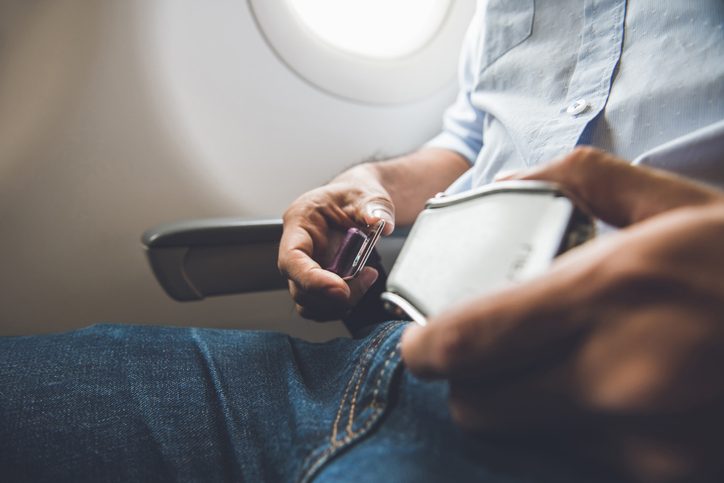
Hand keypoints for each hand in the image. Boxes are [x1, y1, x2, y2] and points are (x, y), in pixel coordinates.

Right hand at [278, 166, 394, 320]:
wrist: (357, 202)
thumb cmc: (354, 195)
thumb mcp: (368, 193)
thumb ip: (374, 207)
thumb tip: (381, 223)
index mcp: (300, 222)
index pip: (291, 258)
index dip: (311, 280)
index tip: (340, 289)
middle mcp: (298, 248)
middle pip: (299, 288)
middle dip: (333, 295)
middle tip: (366, 278)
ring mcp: (307, 267)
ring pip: (309, 303)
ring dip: (339, 303)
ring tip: (367, 278)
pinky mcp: (319, 281)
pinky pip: (322, 305)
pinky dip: (343, 305)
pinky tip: (363, 283)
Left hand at [401, 148, 723, 480]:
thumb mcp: (678, 202)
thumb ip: (580, 182)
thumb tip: (510, 182)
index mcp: (610, 293)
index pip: (466, 343)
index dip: (425, 348)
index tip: (420, 343)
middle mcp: (619, 380)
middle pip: (479, 408)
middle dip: (469, 383)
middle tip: (489, 355)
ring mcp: (647, 445)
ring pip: (523, 444)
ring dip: (519, 412)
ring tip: (556, 373)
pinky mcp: (669, 480)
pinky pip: (576, 467)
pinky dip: (568, 438)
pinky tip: (602, 403)